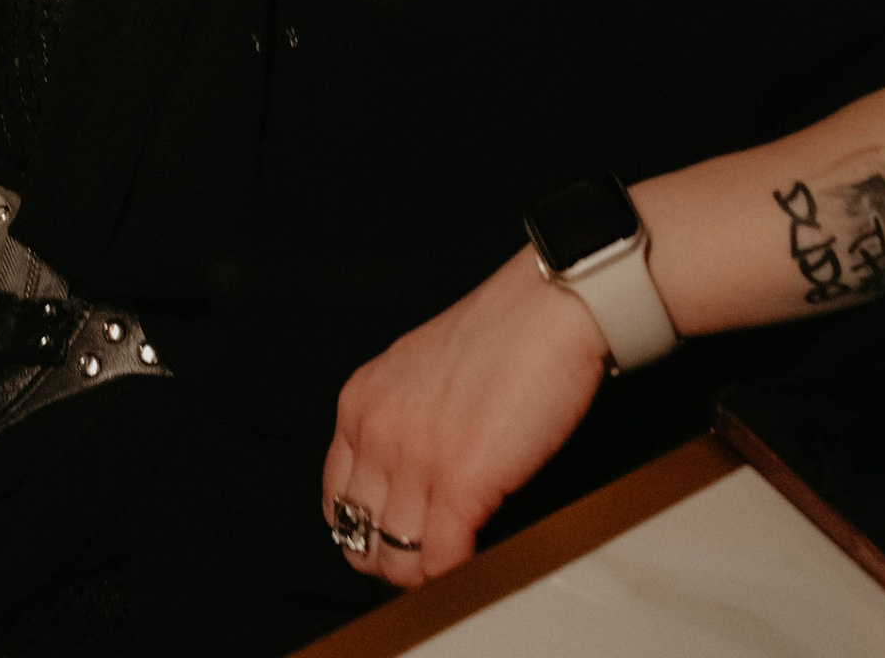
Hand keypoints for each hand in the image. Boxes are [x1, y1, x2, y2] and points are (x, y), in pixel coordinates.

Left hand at [322, 250, 608, 587]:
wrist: (549, 308)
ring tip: (456, 566)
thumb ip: (400, 419)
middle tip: (428, 564)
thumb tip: (405, 481)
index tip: (394, 543)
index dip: (365, 533)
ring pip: (397, 562)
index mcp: (360, 402)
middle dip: (392, 563)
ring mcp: (414, 459)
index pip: (335, 500)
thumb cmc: (502, 335)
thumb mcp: (418, 372)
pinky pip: (441, 562)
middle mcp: (376, 431)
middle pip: (360, 540)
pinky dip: (458, 577)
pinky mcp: (460, 483)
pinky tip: (478, 562)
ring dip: (427, 576)